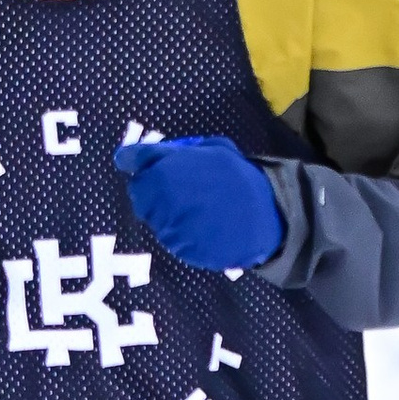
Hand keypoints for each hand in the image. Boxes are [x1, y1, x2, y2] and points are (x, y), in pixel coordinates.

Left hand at [115, 133, 285, 271]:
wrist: (267, 214)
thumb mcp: (212, 150)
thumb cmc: (239, 178)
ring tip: (199, 208)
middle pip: (139, 193)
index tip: (143, 164)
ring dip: (168, 213)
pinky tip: (204, 225)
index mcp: (166, 169)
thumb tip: (138, 156)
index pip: (130, 160)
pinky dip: (182, 232)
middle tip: (180, 190)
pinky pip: (172, 239)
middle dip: (153, 191)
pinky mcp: (181, 249)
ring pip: (154, 218)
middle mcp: (160, 198)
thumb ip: (173, 152)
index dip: (137, 162)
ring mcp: (170, 227)